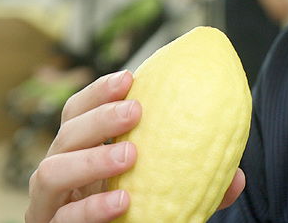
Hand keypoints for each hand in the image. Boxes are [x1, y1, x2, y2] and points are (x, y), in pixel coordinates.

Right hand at [25, 70, 245, 221]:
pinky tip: (123, 201)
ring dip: (90, 160)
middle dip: (98, 117)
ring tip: (130, 154)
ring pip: (49, 172)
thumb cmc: (136, 216)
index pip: (78, 112)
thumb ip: (196, 182)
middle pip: (64, 134)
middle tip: (135, 111)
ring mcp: (49, 206)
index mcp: (80, 153)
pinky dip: (91, 208)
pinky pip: (62, 219)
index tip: (131, 78)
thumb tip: (239, 177)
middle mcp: (58, 174)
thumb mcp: (164, 193)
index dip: (98, 91)